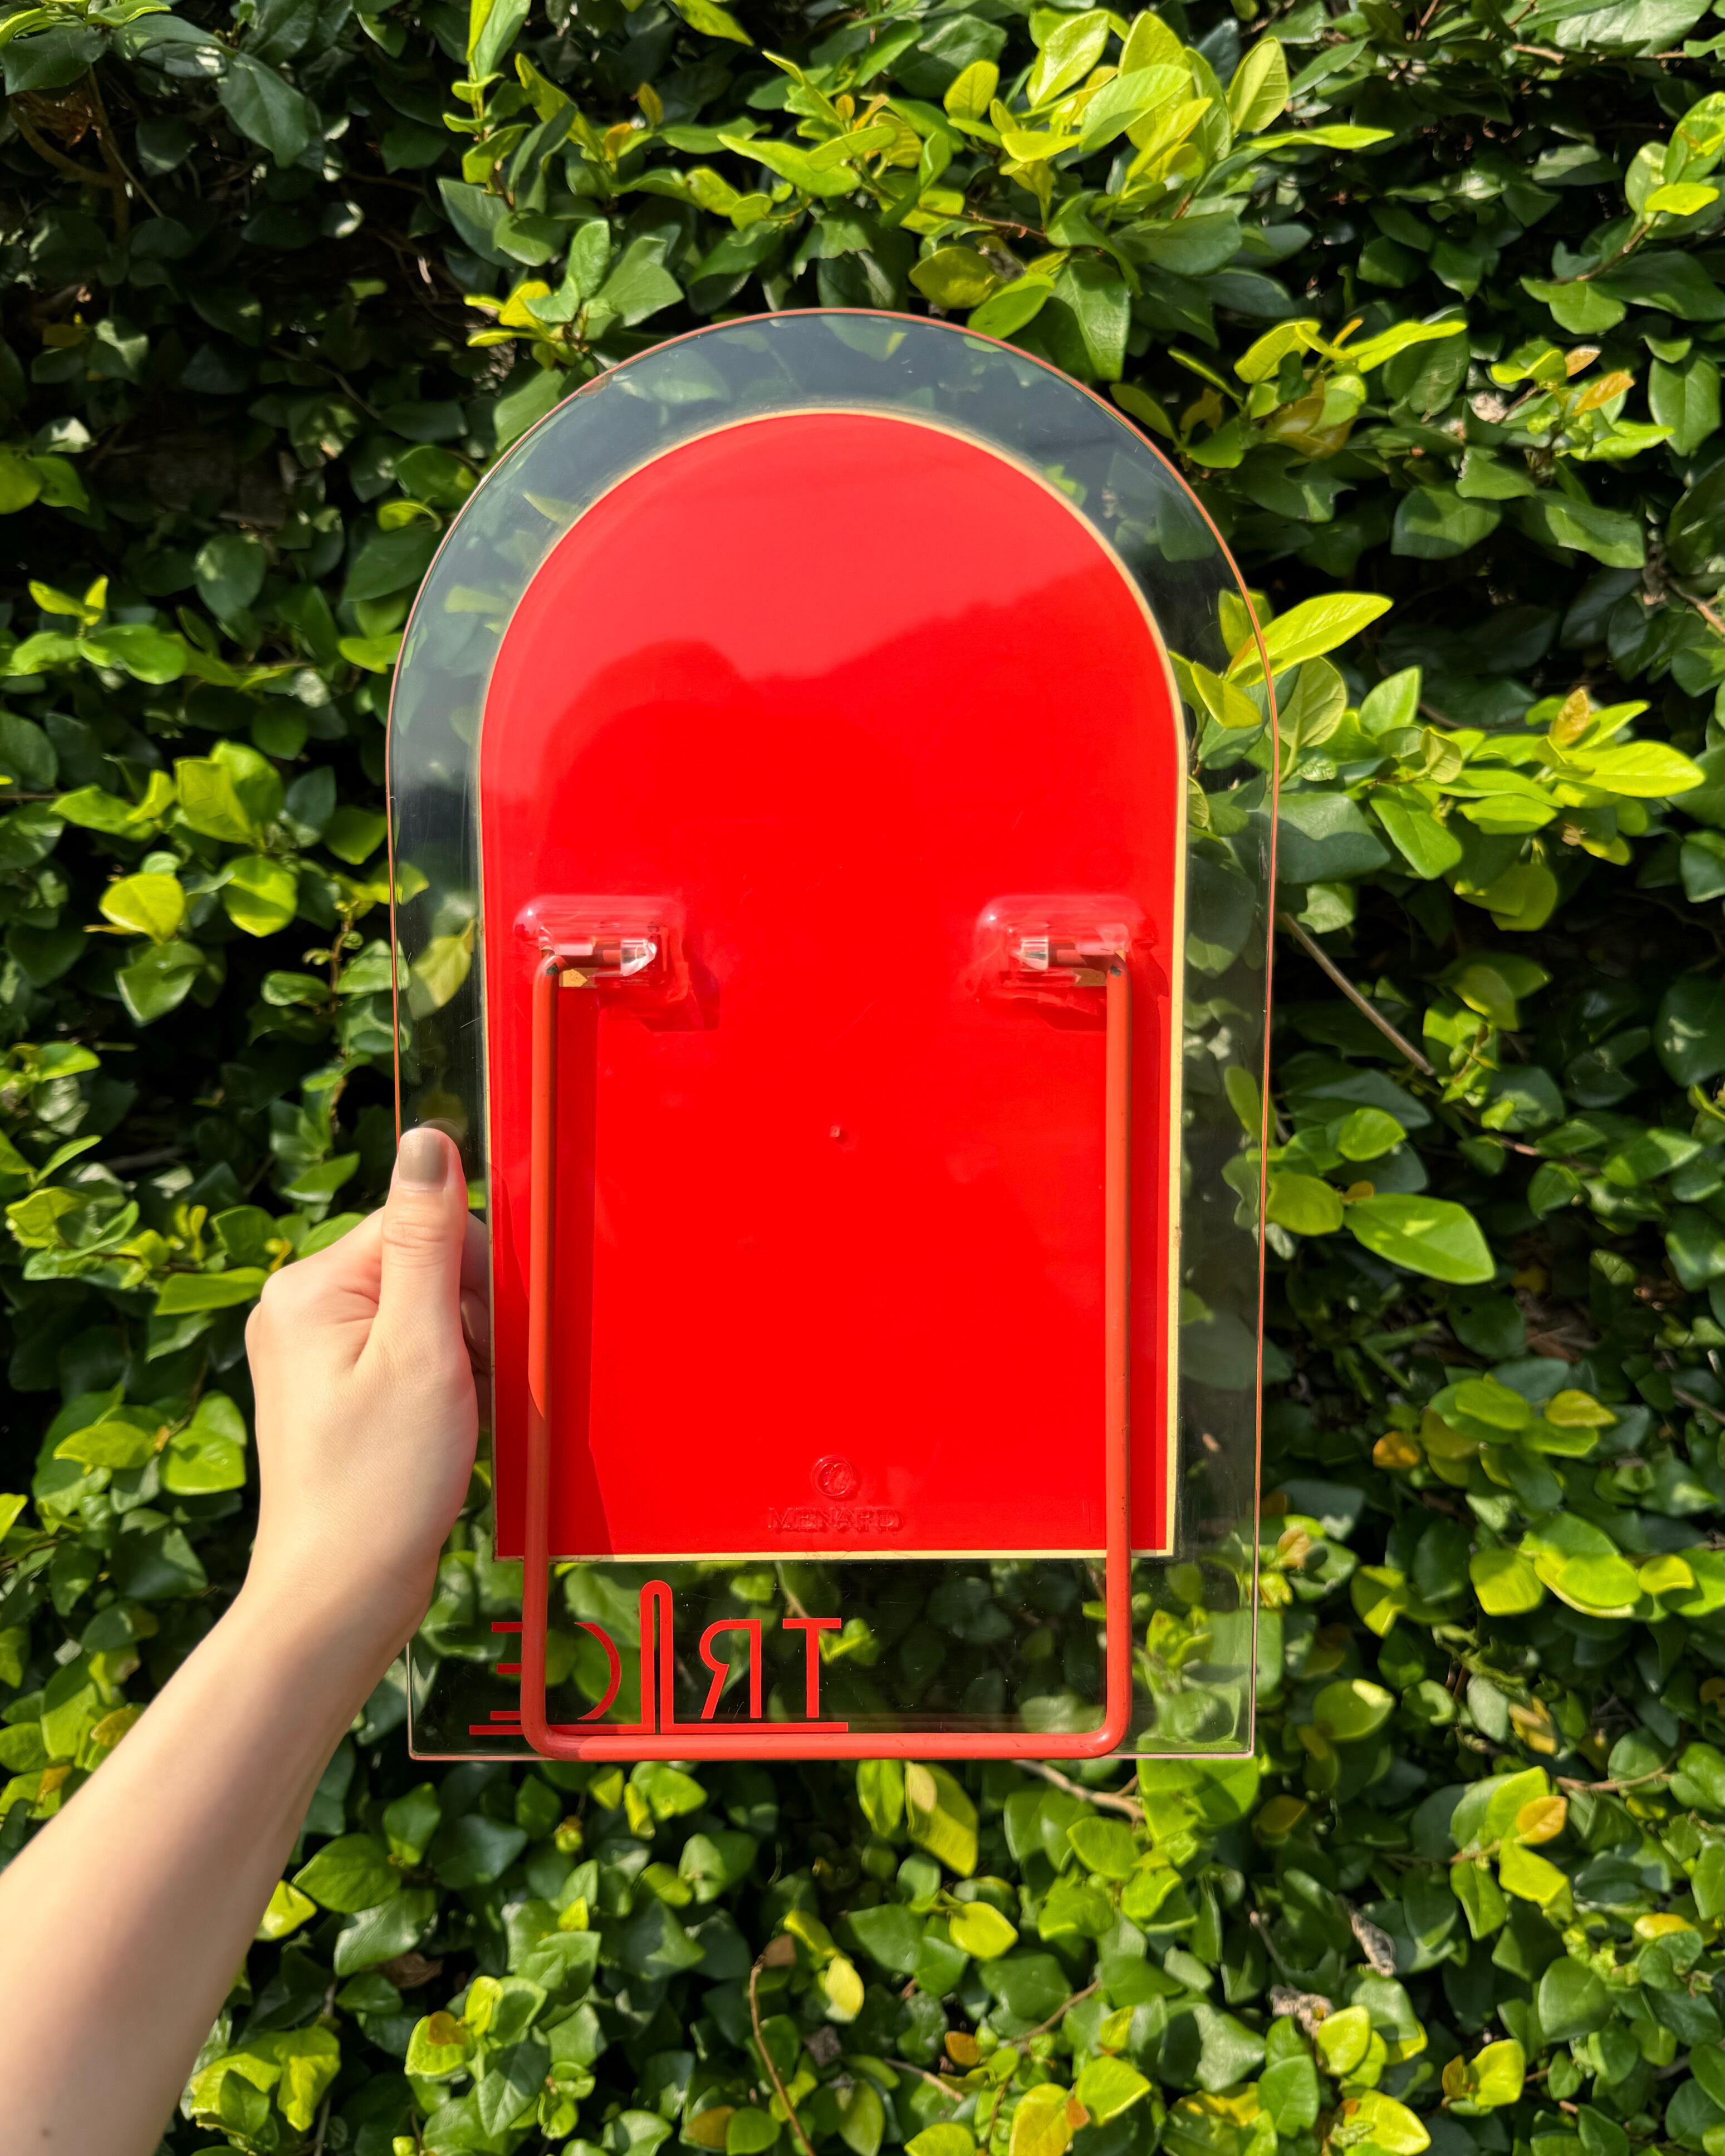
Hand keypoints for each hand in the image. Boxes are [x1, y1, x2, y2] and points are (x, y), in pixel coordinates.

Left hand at [242, 1126, 487, 1661]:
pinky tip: (444, 1427)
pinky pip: (411, 1351)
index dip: (473, 1278)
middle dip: (469, 1321)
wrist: (340, 1594)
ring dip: (463, 1357)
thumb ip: (428, 1241)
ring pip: (427, 1310)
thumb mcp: (422, 1351)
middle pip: (427, 1264)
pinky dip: (445, 1383)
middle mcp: (300, 1308)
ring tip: (454, 1417)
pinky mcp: (335, 1389)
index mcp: (311, 1287)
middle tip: (468, 1389)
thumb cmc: (381, 1485)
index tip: (481, 1342)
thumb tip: (426, 1138)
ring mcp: (314, 1351)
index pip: (424, 1222)